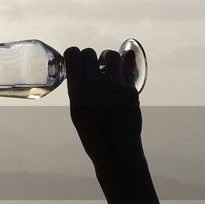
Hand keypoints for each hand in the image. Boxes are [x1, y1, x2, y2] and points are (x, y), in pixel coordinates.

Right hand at [64, 46, 142, 178]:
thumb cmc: (92, 135)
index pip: (73, 55)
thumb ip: (79, 89)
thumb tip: (83, 72)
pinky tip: (123, 67)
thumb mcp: (76, 111)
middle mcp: (95, 83)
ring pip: (112, 55)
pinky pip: (128, 67)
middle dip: (89, 58)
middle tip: (92, 67)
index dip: (73, 54)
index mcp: (77, 90)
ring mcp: (115, 85)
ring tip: (107, 67)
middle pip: (90, 53)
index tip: (76, 60)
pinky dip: (124, 65)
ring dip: (107, 58)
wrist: (116, 150)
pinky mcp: (131, 88)